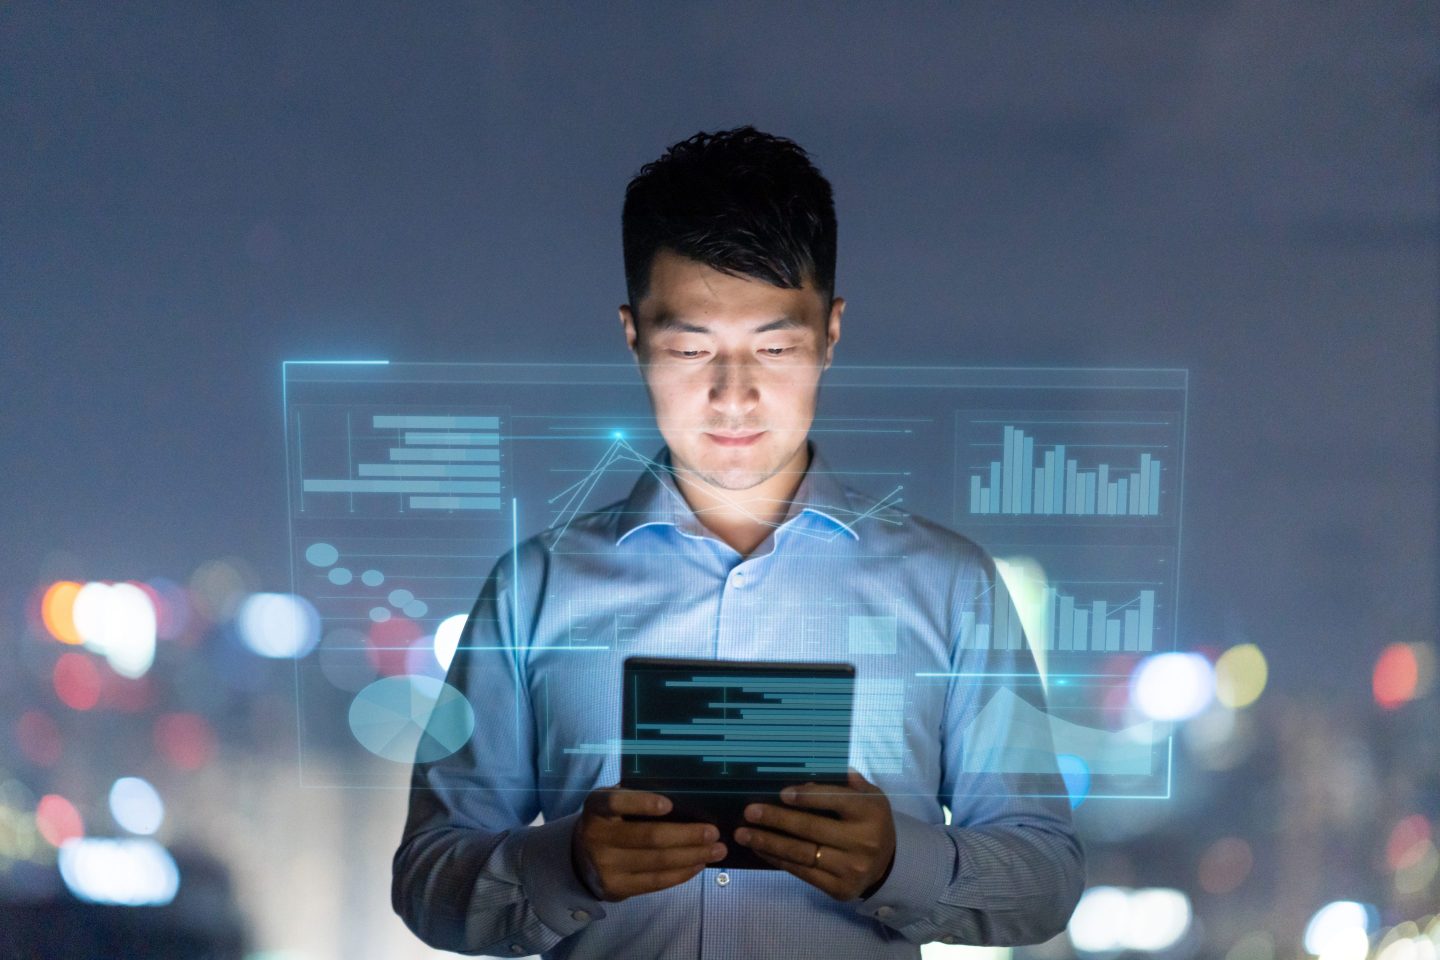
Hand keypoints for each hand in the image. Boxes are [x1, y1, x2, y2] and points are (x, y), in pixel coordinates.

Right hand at [571, 785, 726, 901]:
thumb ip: (637, 797)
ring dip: (692, 856)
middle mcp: (597, 836)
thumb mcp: (614, 802)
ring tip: (717, 850)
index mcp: (596, 807)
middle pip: (648, 837)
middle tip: (713, 832)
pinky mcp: (615, 888)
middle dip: (686, 835)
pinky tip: (698, 865)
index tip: (669, 805)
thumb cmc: (611, 821)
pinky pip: (654, 882)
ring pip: (656, 862)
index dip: (642, 803)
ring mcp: (605, 865)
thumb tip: (686, 796)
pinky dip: (681, 874)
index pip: (616, 802)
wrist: (581, 858)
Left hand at [732, 768, 895, 900]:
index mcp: (870, 812)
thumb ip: (844, 784)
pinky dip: (777, 860)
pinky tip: (760, 850)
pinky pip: (802, 873)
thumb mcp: (867, 797)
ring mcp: (850, 868)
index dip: (807, 797)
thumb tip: (809, 777)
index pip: (835, 800)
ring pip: (801, 854)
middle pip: (811, 829)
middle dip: (776, 820)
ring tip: (743, 835)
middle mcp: (862, 842)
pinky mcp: (839, 889)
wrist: (887, 864)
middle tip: (750, 812)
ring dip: (768, 843)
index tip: (781, 793)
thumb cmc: (869, 821)